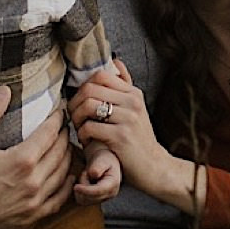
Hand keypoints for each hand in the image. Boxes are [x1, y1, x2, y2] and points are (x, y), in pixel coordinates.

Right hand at [0, 86, 76, 228]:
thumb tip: (5, 90)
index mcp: (21, 160)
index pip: (50, 134)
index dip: (57, 120)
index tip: (59, 112)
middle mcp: (32, 183)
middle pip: (60, 153)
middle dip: (64, 136)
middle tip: (63, 126)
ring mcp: (33, 203)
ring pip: (62, 176)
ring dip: (67, 158)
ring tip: (65, 146)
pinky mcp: (29, 218)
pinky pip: (57, 202)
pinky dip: (66, 188)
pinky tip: (67, 178)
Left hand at [72, 60, 199, 212]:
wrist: (154, 167)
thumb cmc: (139, 139)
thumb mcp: (136, 109)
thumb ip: (125, 85)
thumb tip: (115, 61)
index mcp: (133, 93)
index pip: (100, 75)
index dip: (84, 86)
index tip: (81, 101)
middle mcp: (132, 102)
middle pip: (90, 88)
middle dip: (75, 103)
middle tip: (75, 116)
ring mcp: (128, 119)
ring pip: (87, 106)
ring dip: (77, 119)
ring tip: (80, 128)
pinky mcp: (120, 137)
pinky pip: (90, 127)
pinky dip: (82, 134)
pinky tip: (87, 141)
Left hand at [73, 146, 121, 204]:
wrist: (105, 162)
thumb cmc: (103, 159)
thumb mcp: (102, 159)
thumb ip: (98, 166)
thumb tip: (93, 175)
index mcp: (113, 184)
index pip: (98, 191)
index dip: (86, 190)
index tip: (75, 187)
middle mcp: (110, 194)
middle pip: (90, 198)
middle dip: (83, 186)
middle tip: (85, 172)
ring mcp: (103, 199)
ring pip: (85, 200)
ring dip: (81, 189)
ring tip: (86, 176)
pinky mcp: (96, 200)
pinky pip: (82, 201)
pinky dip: (79, 192)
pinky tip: (84, 183)